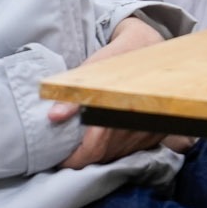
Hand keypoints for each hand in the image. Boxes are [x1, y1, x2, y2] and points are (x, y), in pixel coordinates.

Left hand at [51, 17, 170, 167]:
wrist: (149, 48)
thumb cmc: (116, 59)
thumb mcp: (90, 73)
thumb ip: (72, 97)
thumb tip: (53, 117)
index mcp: (118, 112)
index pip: (93, 150)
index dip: (72, 158)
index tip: (58, 157)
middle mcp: (135, 126)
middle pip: (103, 156)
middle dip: (81, 157)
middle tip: (64, 151)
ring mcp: (147, 132)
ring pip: (115, 154)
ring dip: (97, 153)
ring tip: (80, 144)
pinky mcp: (153, 133)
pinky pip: (129, 150)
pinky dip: (112, 148)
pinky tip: (102, 138)